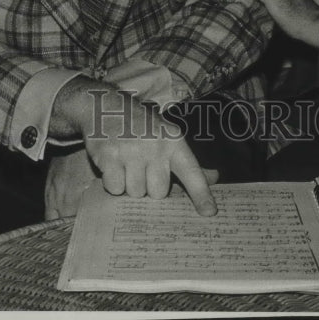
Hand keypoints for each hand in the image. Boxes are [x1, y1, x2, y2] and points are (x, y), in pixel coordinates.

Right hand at [50, 79, 217, 215]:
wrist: (104, 107)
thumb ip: (187, 161)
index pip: (191, 170)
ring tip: (127, 163)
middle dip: (150, 187)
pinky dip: (113, 182)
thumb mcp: (167, 136)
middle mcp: (155, 145)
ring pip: (136, 193)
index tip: (209, 212)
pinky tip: (114, 164)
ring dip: (130, 184)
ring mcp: (131, 151)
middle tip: (143, 169)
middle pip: (159, 192)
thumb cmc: (141, 127)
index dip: (201, 193)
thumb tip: (214, 178)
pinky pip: (115, 188)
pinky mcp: (109, 157)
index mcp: (173, 140)